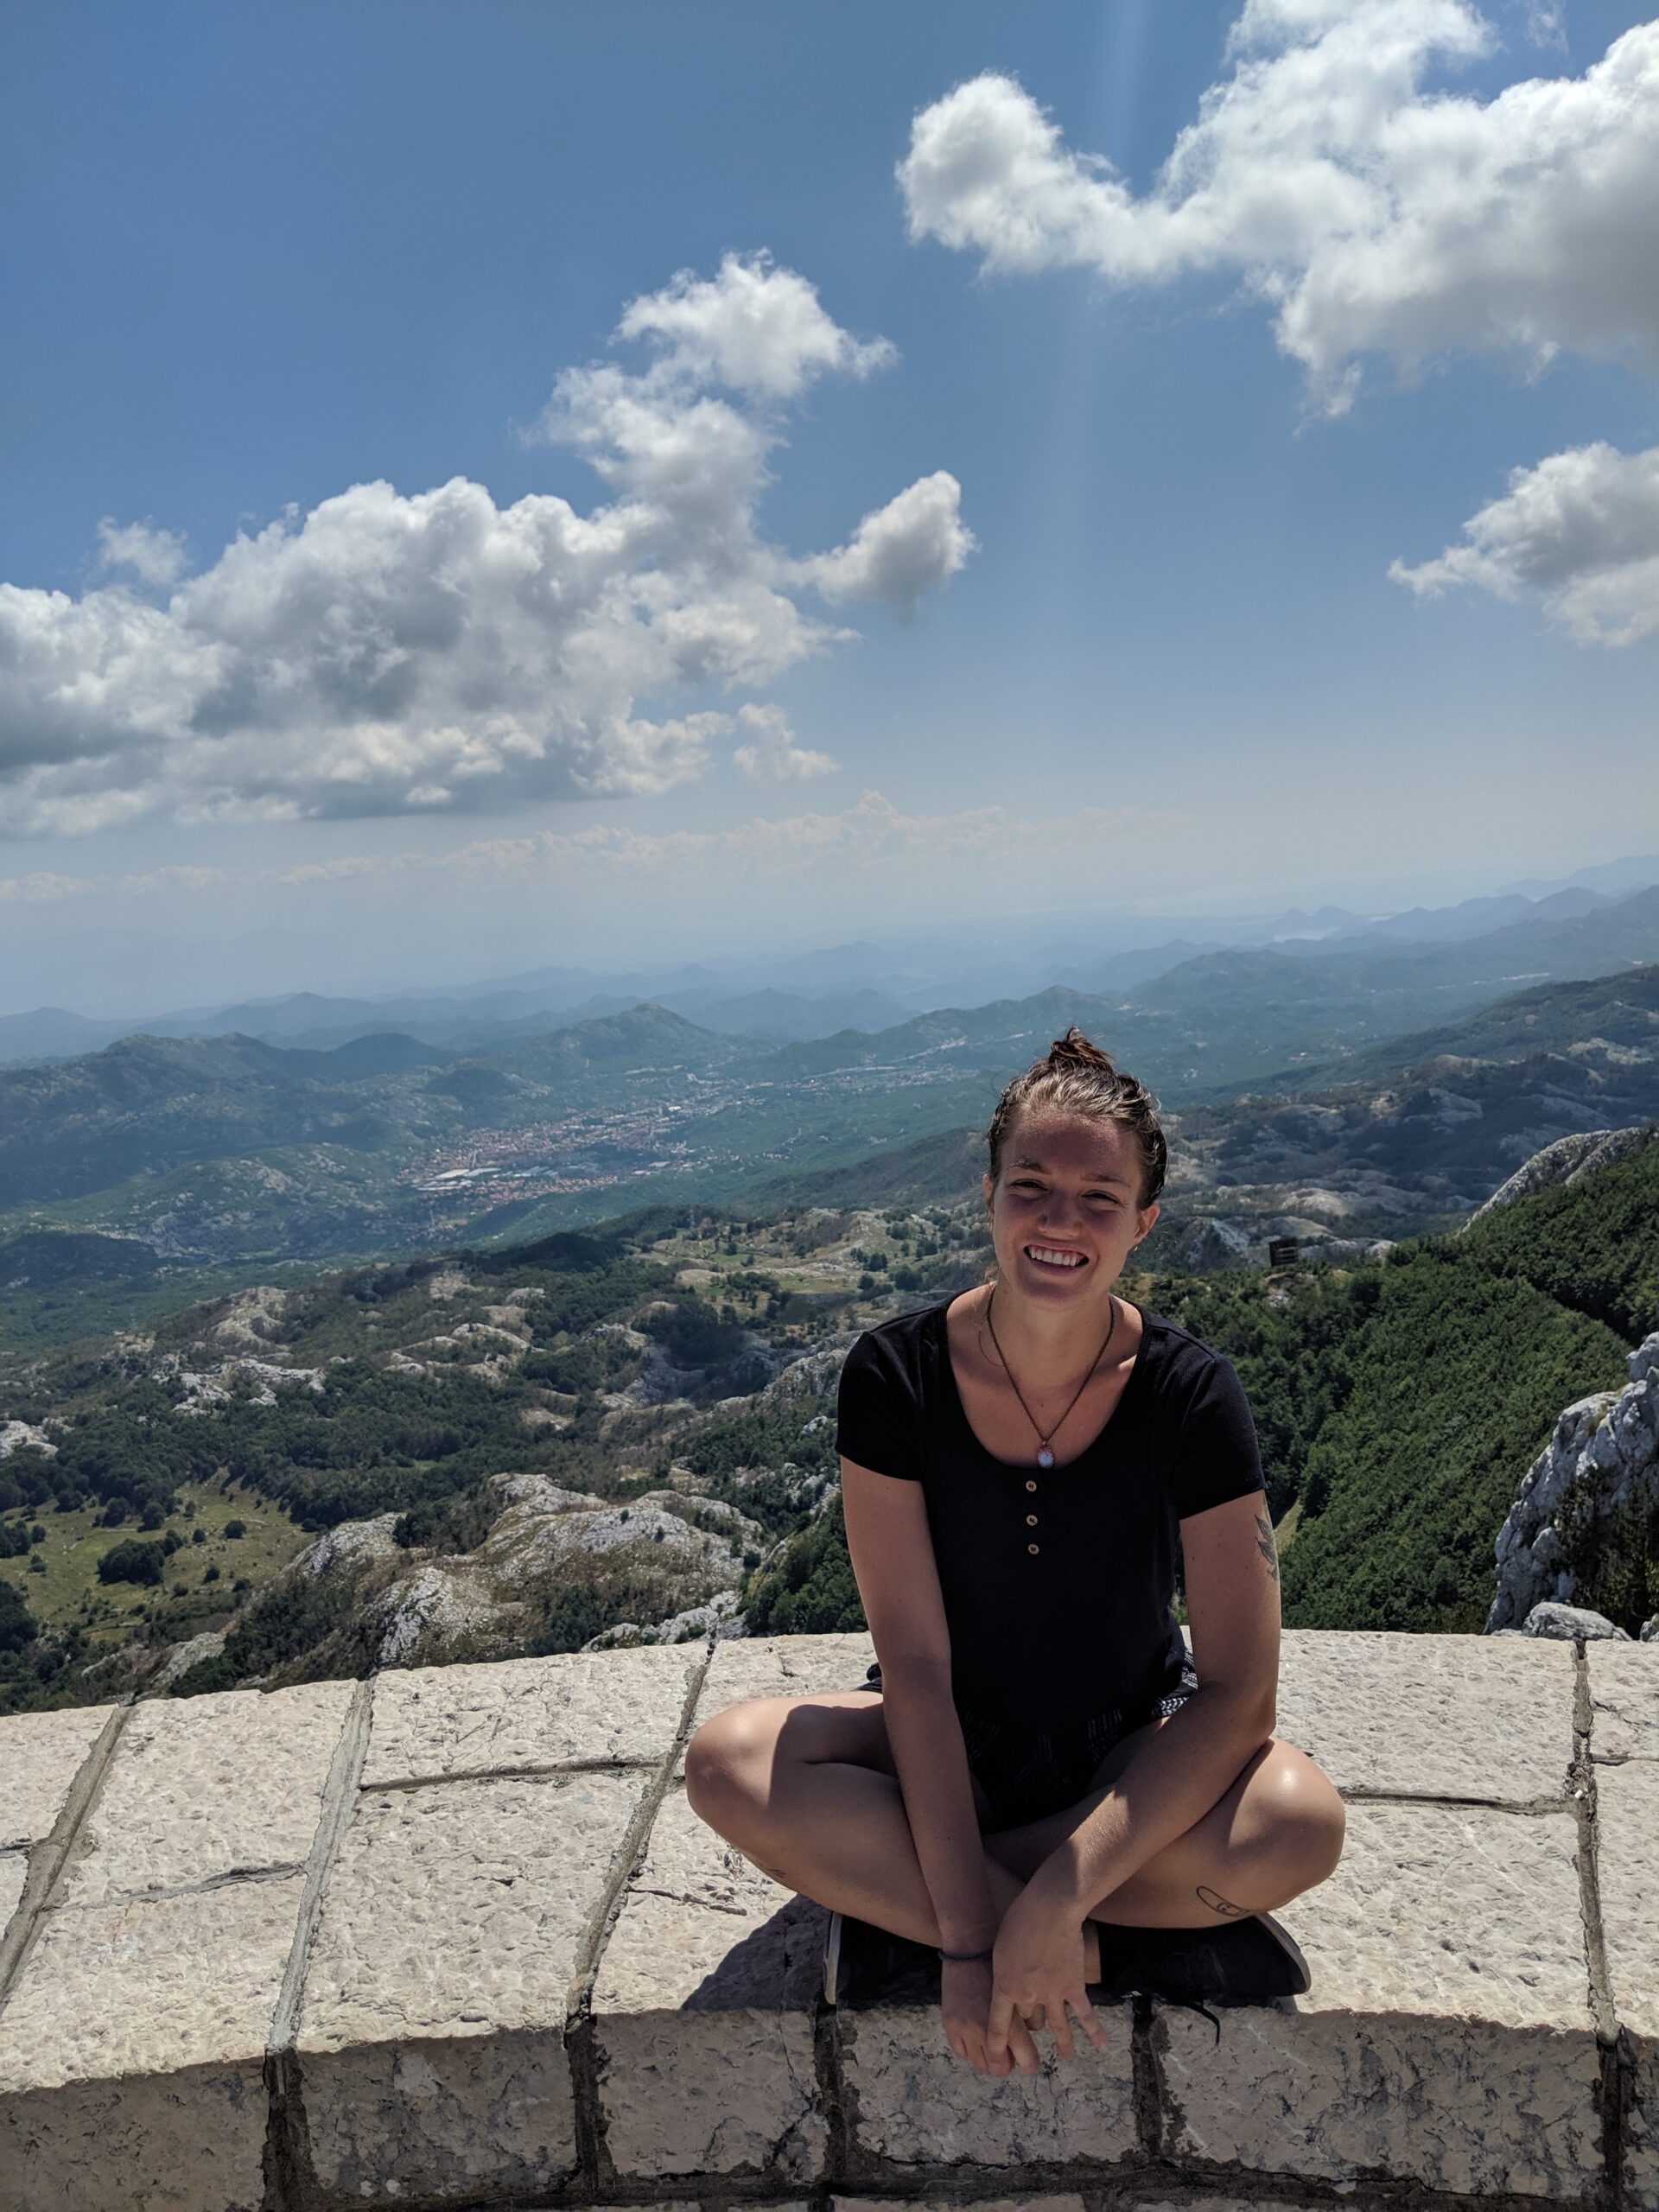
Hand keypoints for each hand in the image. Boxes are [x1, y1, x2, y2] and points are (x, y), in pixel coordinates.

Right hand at [940, 1956, 1041, 2075]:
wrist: (972, 1944)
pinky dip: (968, 2047)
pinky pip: (961, 2052)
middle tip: (1008, 2054)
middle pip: (1001, 2067)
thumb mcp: (1021, 1992)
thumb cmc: (1002, 1964)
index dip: (1029, 2063)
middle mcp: (989, 2031)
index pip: (1026, 2060)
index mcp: (1013, 2023)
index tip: (1030, 2062)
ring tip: (989, 2043)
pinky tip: (973, 2034)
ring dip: (986, 2057)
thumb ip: (1025, 2019)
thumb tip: (1029, 2039)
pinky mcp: (951, 2024)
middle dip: (1006, 2062)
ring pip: (981, 2064)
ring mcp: (968, 2029)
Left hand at [986, 1893, 1107, 2066]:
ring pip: (1056, 2025)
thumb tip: (1007, 1981)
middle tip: (1034, 2033)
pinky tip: (1102, 2046)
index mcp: (1005, 1986)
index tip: (996, 2059)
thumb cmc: (1019, 1920)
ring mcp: (1052, 1995)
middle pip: (1028, 2019)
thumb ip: (1003, 1971)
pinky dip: (1095, 2031)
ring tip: (1065, 2056)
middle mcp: (1028, 1997)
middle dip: (1030, 2025)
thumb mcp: (1000, 1948)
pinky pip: (1085, 2014)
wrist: (1049, 1910)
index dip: (997, 2043)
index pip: (998, 2023)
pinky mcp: (1073, 1987)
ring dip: (1062, 2042)